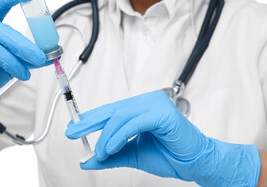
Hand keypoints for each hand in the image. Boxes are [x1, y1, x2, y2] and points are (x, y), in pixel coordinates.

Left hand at [66, 90, 260, 185]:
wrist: (194, 164)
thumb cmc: (168, 156)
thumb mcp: (132, 156)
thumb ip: (111, 156)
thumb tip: (87, 159)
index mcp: (140, 109)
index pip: (112, 111)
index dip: (91, 119)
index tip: (74, 128)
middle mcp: (147, 101)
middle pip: (113, 110)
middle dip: (90, 122)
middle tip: (73, 132)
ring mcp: (156, 104)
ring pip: (121, 116)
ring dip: (106, 136)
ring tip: (100, 152)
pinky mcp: (162, 112)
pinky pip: (134, 123)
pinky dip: (119, 136)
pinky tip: (112, 147)